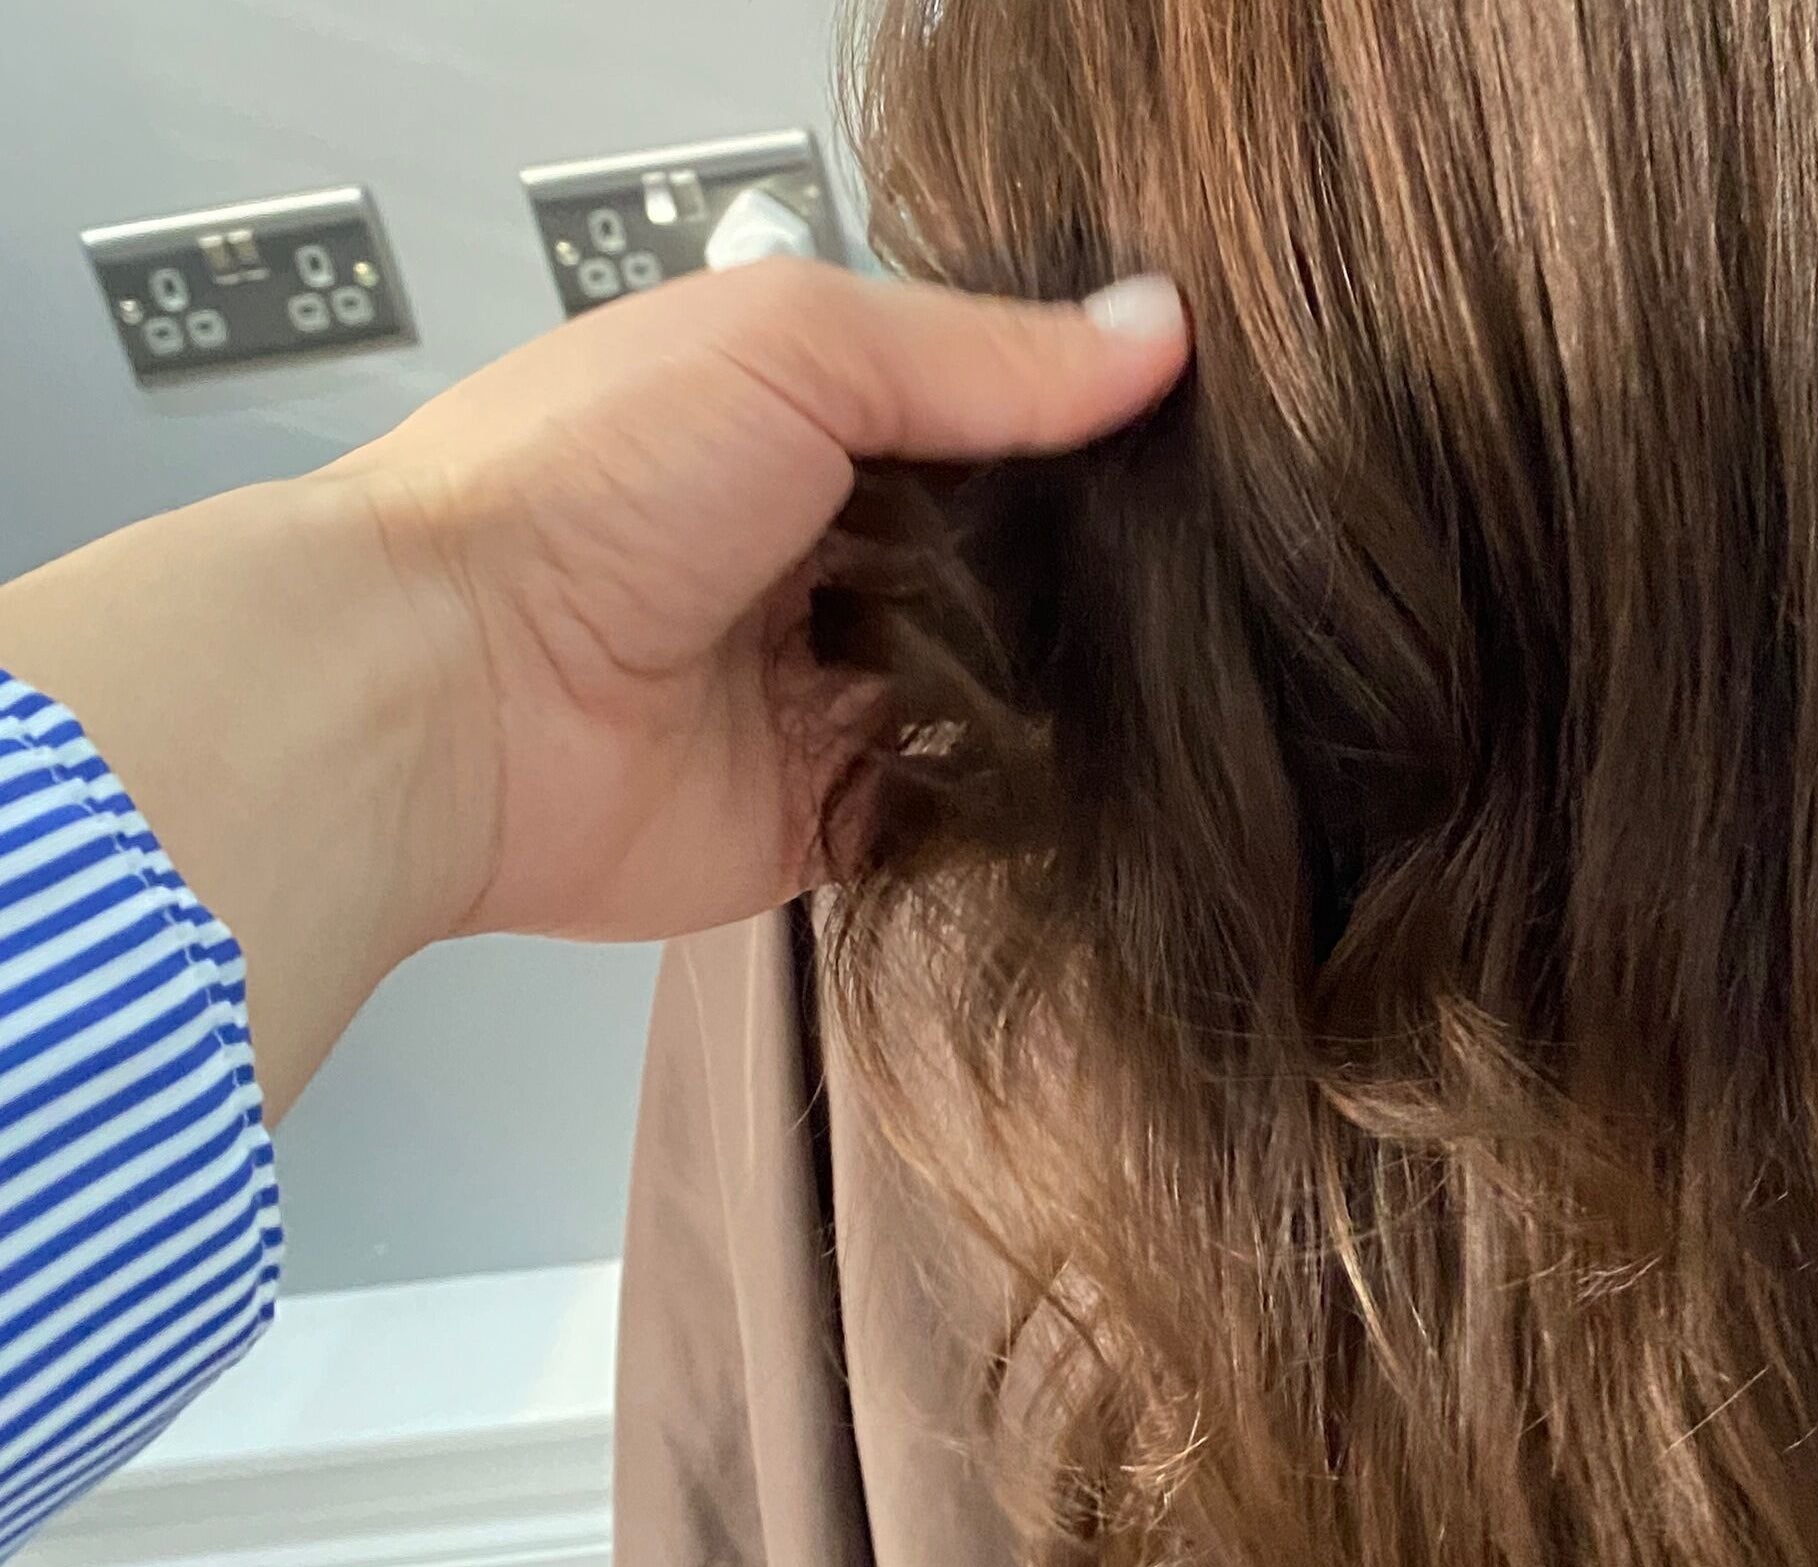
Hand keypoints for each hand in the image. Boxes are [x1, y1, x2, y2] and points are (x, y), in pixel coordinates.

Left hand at [0, 259, 1184, 1109]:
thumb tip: (1160, 332)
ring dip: (1060, 676)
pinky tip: (1093, 762)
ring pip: (998, 686)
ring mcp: (823, 692)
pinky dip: (1016, 794)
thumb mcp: (792, 351)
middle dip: (1081, 560)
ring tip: (1178, 661)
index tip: (1192, 427)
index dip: (1072, 420)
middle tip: (1203, 560)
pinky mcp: (828, 817)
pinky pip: (960, 810)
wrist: (449, 695)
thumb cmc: (577, 489)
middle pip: (1001, 557)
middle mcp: (813, 554)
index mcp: (790, 422)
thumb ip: (981, 354)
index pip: (976, 415)